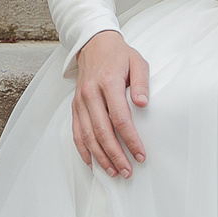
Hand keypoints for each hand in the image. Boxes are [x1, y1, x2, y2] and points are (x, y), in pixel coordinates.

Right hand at [70, 31, 149, 176]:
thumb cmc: (119, 55)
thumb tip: (143, 104)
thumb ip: (142, 82)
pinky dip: (83, 150)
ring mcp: (80, 102)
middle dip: (116, 155)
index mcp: (108, 83)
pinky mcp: (75, 106)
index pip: (120, 118)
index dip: (130, 140)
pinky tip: (92, 163)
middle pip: (102, 132)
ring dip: (100, 157)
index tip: (141, 154)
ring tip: (114, 172)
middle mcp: (91, 94)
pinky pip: (76, 132)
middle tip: (128, 171)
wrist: (93, 44)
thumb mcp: (138, 62)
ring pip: (87, 136)